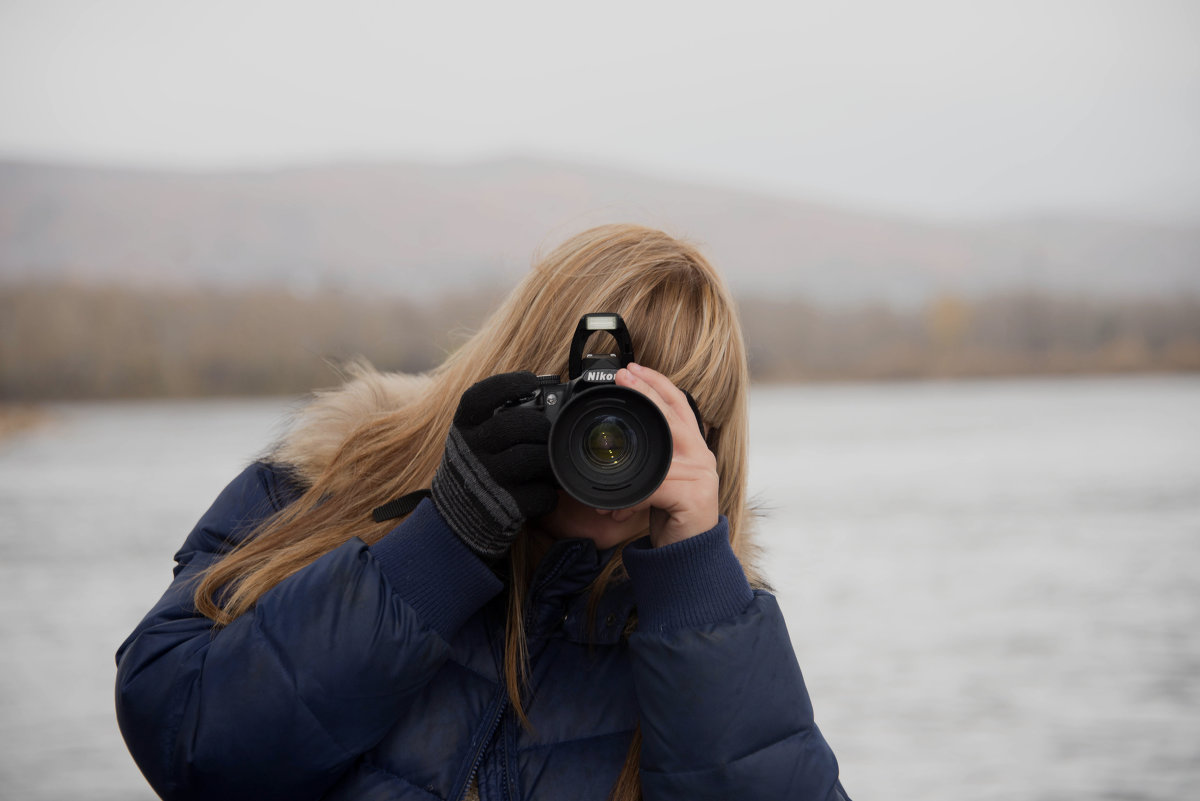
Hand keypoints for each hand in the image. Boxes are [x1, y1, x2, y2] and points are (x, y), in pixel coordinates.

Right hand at [430, 372, 557, 559]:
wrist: (456, 519)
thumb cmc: (476, 468)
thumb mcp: (473, 438)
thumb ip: (497, 419)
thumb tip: (545, 398)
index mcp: (462, 428)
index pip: (479, 396)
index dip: (508, 384)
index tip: (532, 381)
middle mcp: (470, 452)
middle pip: (514, 425)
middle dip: (540, 426)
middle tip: (547, 432)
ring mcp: (486, 481)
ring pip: (530, 457)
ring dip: (548, 459)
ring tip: (548, 462)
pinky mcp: (504, 509)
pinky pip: (540, 494)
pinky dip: (548, 492)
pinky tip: (541, 490)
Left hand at [610, 363, 718, 546]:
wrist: (689, 556)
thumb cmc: (670, 515)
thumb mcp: (656, 482)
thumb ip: (647, 461)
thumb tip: (616, 448)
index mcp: (693, 447)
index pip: (680, 405)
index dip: (658, 384)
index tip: (634, 368)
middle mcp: (701, 456)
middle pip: (673, 416)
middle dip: (647, 392)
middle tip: (624, 376)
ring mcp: (701, 476)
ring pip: (661, 453)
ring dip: (629, 456)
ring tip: (607, 453)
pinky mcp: (693, 498)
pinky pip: (655, 489)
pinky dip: (631, 499)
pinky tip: (616, 507)